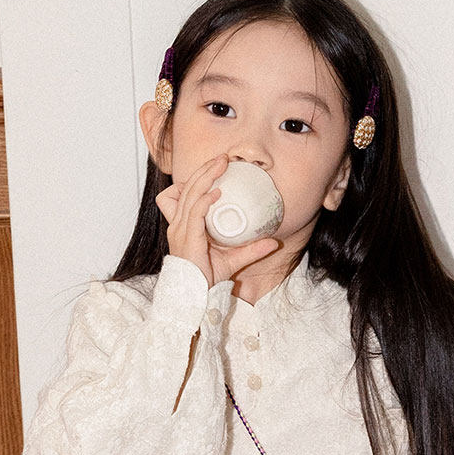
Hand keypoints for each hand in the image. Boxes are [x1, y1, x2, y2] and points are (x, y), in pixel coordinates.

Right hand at [155, 152, 281, 287]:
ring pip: (191, 194)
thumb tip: (274, 242)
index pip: (188, 193)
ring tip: (221, 165)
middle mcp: (179, 224)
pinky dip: (205, 200)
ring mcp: (180, 230)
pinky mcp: (186, 237)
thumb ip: (251, 250)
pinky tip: (216, 192)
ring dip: (207, 177)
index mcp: (185, 225)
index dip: (201, 177)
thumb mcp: (232, 260)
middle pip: (188, 187)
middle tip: (223, 158)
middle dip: (206, 170)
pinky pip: (194, 213)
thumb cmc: (204, 278)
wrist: (192, 297)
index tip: (218, 166)